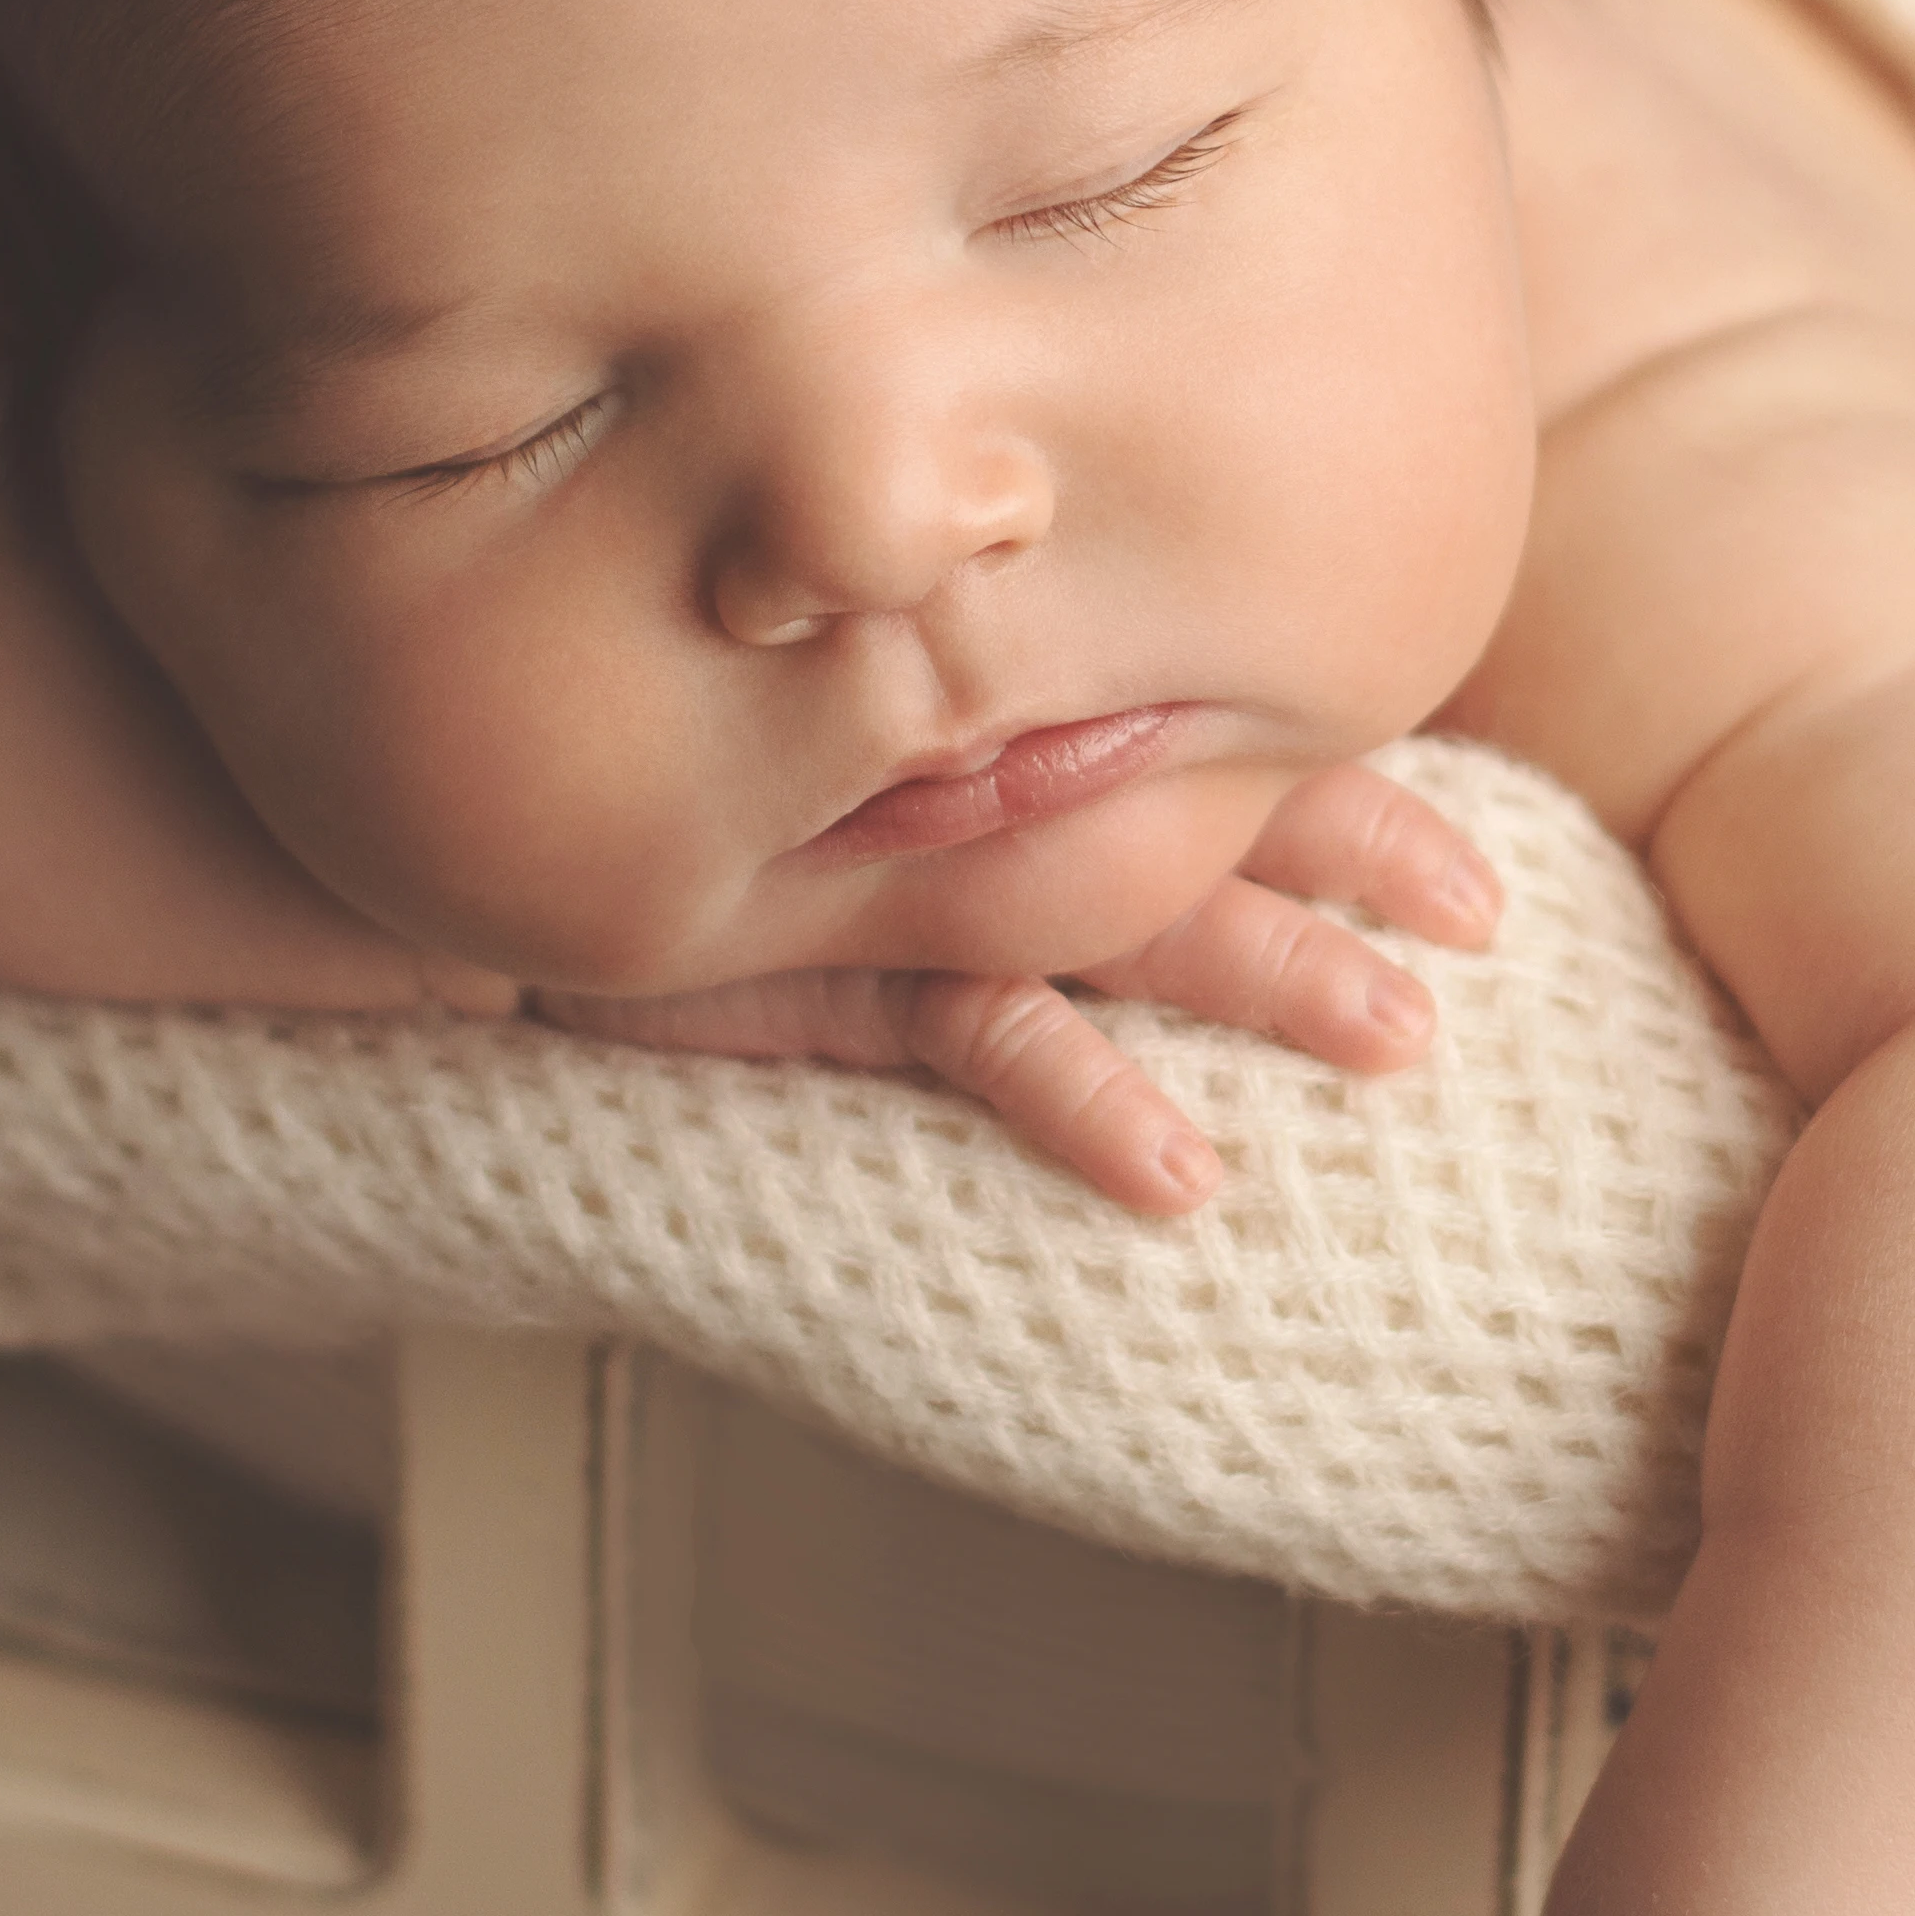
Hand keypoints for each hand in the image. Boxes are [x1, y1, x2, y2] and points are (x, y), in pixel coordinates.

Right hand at [520, 757, 1506, 1213]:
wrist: (427, 819)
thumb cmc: (639, 803)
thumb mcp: (818, 790)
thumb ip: (965, 780)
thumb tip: (1143, 798)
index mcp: (977, 742)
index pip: (1191, 743)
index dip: (1345, 796)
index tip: (1486, 877)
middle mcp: (949, 791)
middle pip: (1189, 805)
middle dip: (1351, 854)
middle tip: (1487, 915)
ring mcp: (880, 876)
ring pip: (1116, 908)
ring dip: (1262, 972)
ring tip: (1394, 1035)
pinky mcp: (800, 966)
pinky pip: (963, 1031)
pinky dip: (1077, 1098)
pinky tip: (1177, 1173)